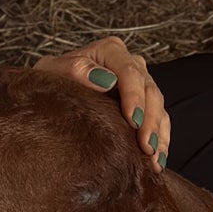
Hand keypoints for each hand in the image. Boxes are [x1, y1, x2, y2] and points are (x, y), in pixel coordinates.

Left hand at [33, 36, 169, 171]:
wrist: (51, 92)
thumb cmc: (51, 80)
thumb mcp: (52, 71)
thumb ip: (74, 69)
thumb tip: (105, 80)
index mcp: (110, 51)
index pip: (129, 71)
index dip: (134, 96)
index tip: (133, 120)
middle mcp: (131, 64)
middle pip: (149, 90)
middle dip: (150, 120)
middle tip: (146, 146)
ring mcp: (140, 84)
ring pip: (158, 107)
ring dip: (158, 134)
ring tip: (153, 158)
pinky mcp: (144, 105)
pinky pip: (160, 121)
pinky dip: (161, 141)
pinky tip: (157, 160)